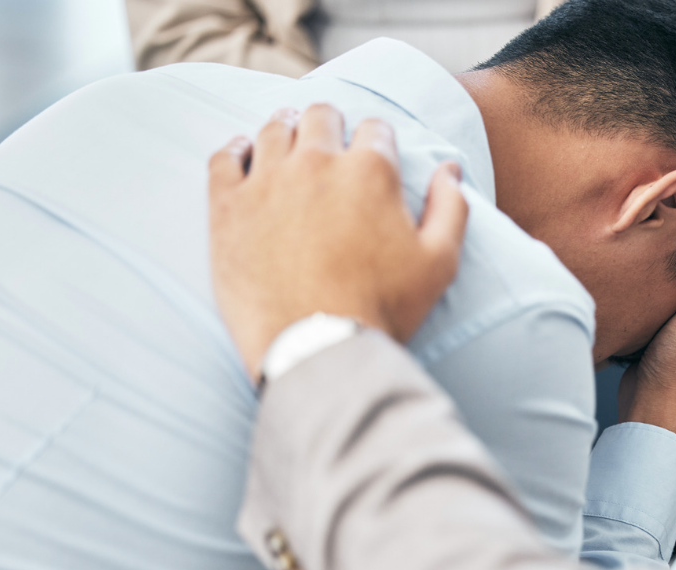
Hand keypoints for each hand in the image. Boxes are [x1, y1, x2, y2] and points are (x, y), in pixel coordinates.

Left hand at [209, 104, 468, 381]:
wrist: (318, 348)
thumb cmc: (383, 308)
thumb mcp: (439, 263)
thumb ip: (451, 208)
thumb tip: (450, 169)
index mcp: (370, 171)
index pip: (375, 129)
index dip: (378, 140)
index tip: (373, 154)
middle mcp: (316, 163)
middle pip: (321, 116)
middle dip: (330, 125)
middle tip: (329, 141)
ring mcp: (267, 181)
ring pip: (272, 129)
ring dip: (285, 129)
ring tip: (288, 140)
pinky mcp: (228, 206)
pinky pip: (225, 157)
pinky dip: (236, 150)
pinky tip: (244, 155)